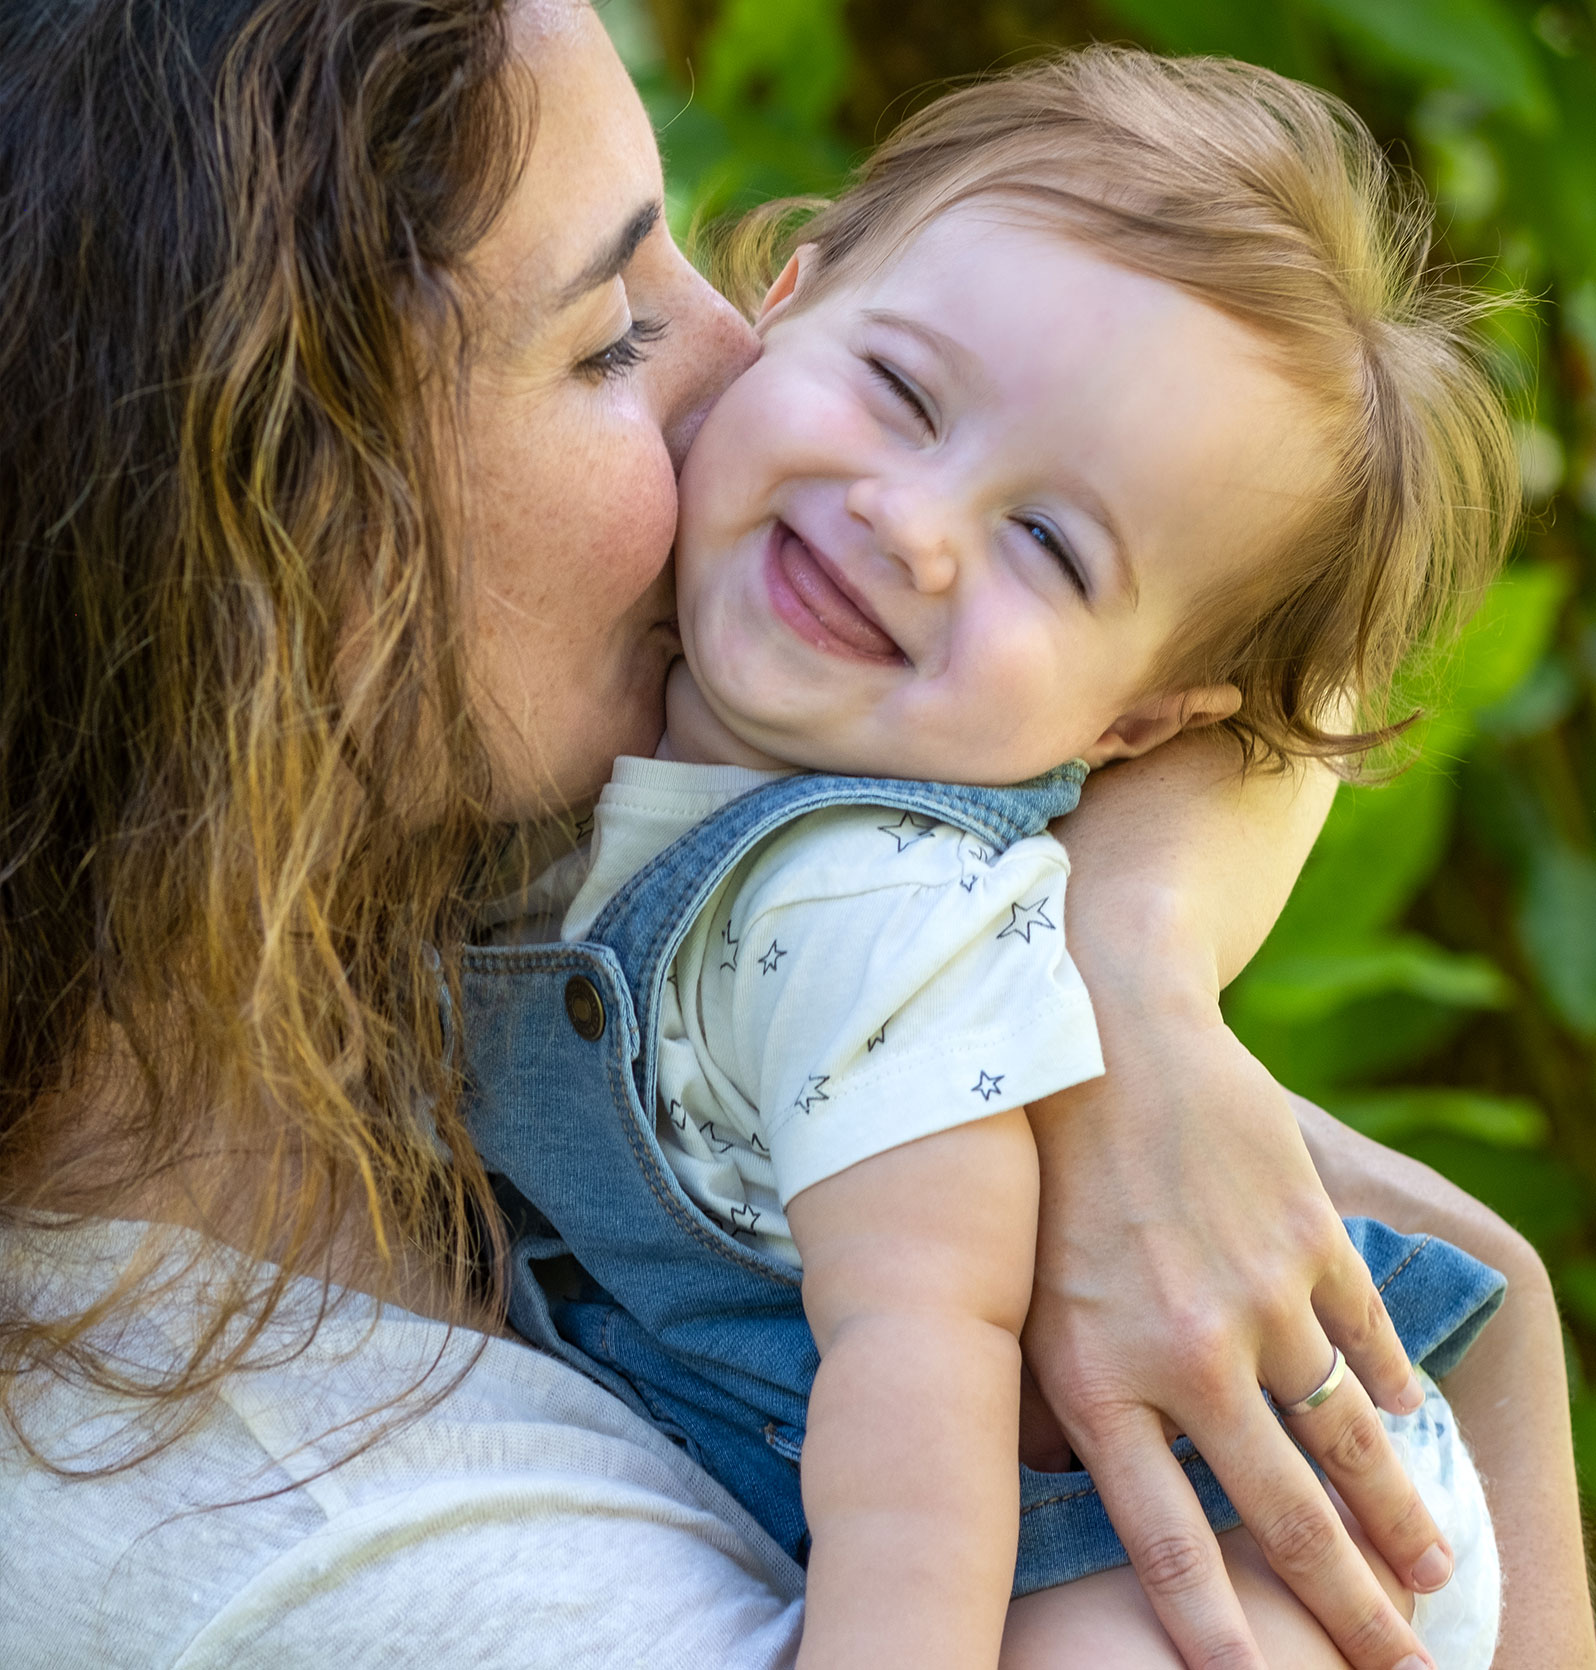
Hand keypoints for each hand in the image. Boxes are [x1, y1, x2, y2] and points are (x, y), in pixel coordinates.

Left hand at [1024, 1010, 1448, 1669]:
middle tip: (1398, 1669)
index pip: (1164, 1541)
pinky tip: (1410, 1433)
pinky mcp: (1307, 1239)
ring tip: (1430, 1573)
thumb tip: (1079, 1495)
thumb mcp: (1020, 1292)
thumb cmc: (1044, 1171)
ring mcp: (1258, 1295)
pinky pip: (1368, 1341)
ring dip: (1399, 1518)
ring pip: (1350, 1439)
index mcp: (1095, 1374)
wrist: (1105, 1031)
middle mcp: (1184, 1352)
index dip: (1215, 1631)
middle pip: (1283, 1515)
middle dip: (1348, 1608)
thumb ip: (1057, 1398)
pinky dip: (1396, 1397)